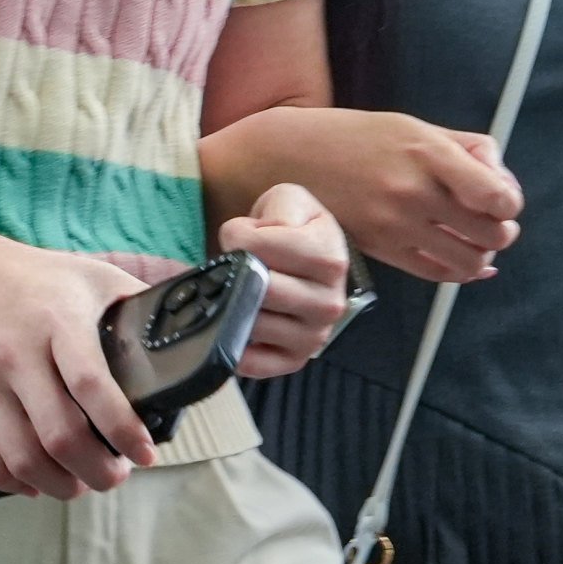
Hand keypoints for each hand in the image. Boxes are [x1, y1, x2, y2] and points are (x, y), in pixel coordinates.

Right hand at [0, 198, 153, 498]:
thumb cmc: (24, 273)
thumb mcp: (86, 273)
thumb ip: (135, 304)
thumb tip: (188, 336)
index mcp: (57, 322)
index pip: (94, 388)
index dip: (124, 431)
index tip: (145, 454)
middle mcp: (15, 352)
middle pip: (60, 435)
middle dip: (97, 471)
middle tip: (115, 477)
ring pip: (20, 455)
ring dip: (57, 484)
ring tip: (76, 485)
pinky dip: (8, 480)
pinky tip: (31, 484)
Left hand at [221, 183, 352, 380]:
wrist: (306, 258)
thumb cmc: (293, 228)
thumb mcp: (290, 201)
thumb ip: (276, 209)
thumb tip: (253, 242)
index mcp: (329, 259)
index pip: (255, 247)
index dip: (238, 234)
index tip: (244, 233)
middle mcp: (328, 303)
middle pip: (255, 289)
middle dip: (235, 271)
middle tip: (239, 265)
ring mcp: (314, 337)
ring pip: (251, 323)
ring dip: (233, 305)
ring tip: (243, 290)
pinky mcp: (294, 360)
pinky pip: (252, 363)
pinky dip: (234, 346)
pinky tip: (236, 324)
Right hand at [242, 107, 517, 283]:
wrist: (288, 156)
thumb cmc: (356, 137)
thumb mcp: (413, 126)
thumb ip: (467, 150)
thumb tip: (505, 188)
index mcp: (427, 152)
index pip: (496, 197)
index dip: (510, 204)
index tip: (501, 200)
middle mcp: (412, 191)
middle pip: (490, 234)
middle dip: (502, 232)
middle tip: (493, 222)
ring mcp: (393, 224)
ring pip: (468, 262)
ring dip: (482, 255)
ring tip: (473, 240)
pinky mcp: (378, 248)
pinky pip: (436, 274)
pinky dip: (459, 272)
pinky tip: (459, 258)